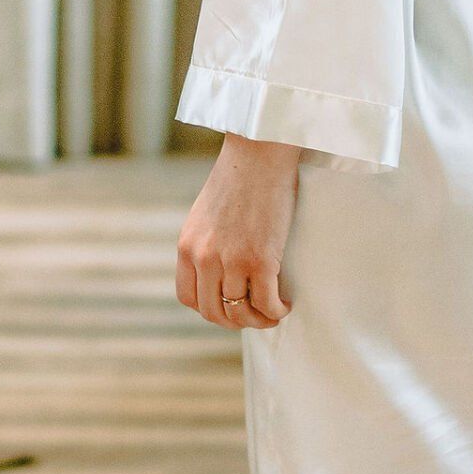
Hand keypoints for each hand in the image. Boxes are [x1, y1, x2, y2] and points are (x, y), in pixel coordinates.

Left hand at [176, 133, 299, 329]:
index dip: (210, 309)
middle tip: (256, 314)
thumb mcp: (207, 214)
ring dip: (259, 319)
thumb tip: (221, 271)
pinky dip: (276, 310)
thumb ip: (207, 243)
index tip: (229, 305)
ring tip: (274, 310)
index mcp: (187, 246)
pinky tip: (285, 303)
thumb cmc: (240, 177)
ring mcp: (230, 260)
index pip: (188, 298)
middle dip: (235, 321)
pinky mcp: (259, 259)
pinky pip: (266, 302)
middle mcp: (203, 257)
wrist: (260, 152)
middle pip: (213, 312)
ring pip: (240, 312)